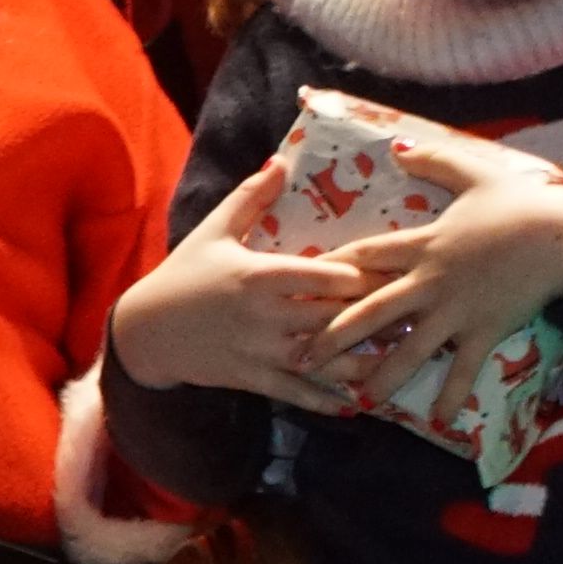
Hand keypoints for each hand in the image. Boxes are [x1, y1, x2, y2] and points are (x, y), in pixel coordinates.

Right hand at [109, 168, 378, 415]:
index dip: (363, 274)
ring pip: (322, 358)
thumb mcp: (214, 230)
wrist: (145, 331)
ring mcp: (260, 351)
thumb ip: (250, 197)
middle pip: (331, 315)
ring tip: (399, 359)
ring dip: (361, 360)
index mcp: (259, 275)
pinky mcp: (253, 379)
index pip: (322, 275)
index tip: (398, 269)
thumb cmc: (183, 275)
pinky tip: (357, 402)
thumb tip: (281, 160)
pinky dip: (326, 399)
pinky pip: (296, 392)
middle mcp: (265, 315)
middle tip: (416, 312)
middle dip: (375, 316)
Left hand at [315, 126, 562, 381]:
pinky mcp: (486, 329)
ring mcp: (457, 309)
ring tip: (359, 398)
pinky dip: (452, 392)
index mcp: (424, 243)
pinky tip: (439, 418)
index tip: (299, 280)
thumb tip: (398, 147)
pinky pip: (465, 367)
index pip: (365, 255)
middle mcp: (431, 280)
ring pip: (411, 347)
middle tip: (304, 356)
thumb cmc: (520, 201)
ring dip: (383, 374)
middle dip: (336, 335)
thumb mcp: (474, 172)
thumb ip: (433, 161)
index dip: (331, 267)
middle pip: (372, 310)